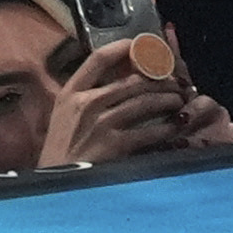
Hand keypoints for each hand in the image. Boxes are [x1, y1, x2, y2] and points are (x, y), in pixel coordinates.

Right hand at [34, 36, 199, 167]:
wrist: (54, 187)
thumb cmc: (61, 151)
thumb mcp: (65, 117)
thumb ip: (87, 95)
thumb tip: (122, 75)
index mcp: (69, 93)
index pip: (99, 58)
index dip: (125, 46)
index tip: (144, 44)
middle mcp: (85, 104)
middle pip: (132, 80)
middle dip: (160, 79)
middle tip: (175, 81)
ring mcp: (99, 124)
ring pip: (145, 101)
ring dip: (168, 99)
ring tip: (179, 100)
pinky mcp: (113, 145)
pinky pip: (148, 130)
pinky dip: (166, 127)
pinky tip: (175, 125)